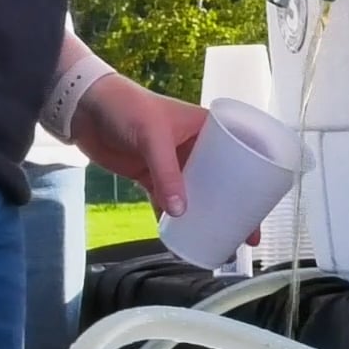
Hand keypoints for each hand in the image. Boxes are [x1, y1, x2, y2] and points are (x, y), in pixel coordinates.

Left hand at [69, 75, 244, 239]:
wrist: (85, 107)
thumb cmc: (127, 107)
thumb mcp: (153, 137)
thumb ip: (166, 174)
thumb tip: (180, 212)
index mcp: (206, 128)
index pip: (238, 155)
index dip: (253, 182)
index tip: (263, 207)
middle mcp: (194, 147)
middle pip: (221, 181)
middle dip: (235, 207)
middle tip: (248, 235)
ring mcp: (172, 163)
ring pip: (195, 194)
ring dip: (205, 216)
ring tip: (220, 241)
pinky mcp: (149, 175)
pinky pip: (166, 200)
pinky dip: (172, 218)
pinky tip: (180, 236)